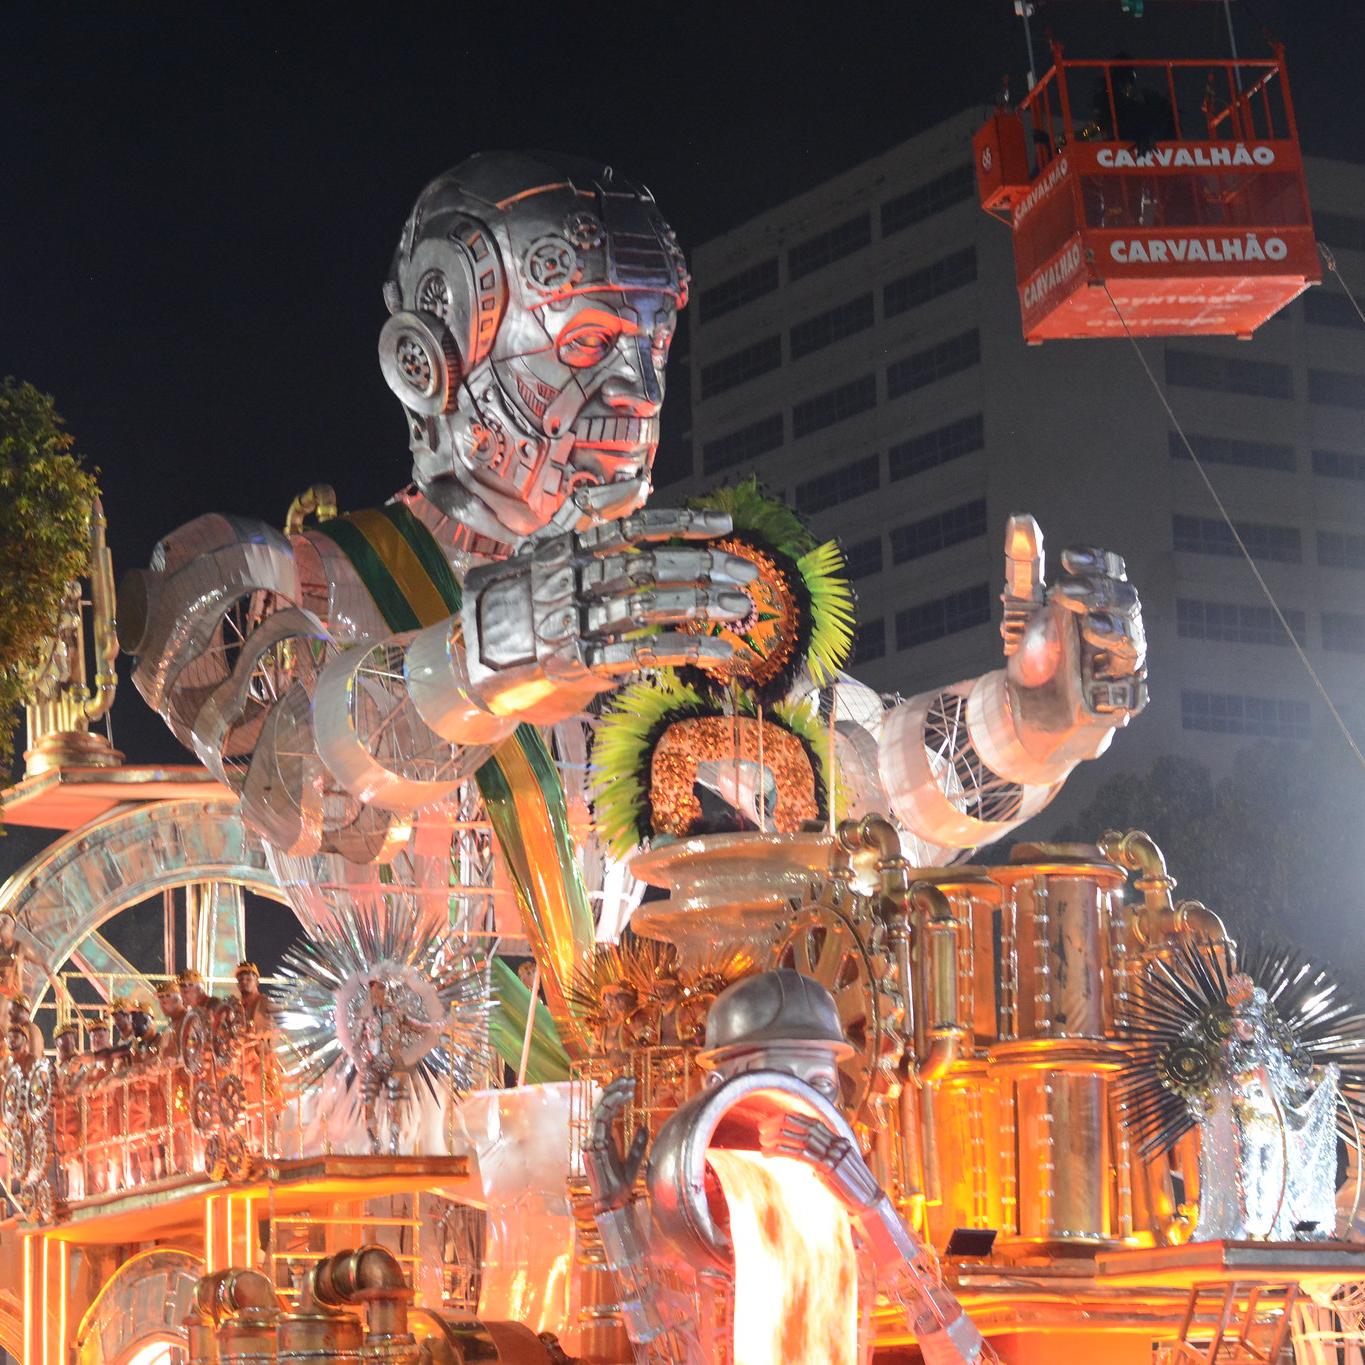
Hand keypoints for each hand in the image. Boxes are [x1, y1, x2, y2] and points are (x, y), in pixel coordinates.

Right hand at [461, 508, 757, 723]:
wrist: (472, 660)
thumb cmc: (518, 599)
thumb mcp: (546, 548)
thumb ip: (591, 515)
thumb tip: (640, 483)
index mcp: (567, 547)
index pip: (632, 527)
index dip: (681, 523)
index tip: (725, 524)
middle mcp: (570, 579)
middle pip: (648, 567)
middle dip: (703, 568)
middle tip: (746, 574)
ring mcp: (572, 621)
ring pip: (648, 608)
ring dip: (700, 607)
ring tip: (739, 609)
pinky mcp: (576, 662)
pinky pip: (640, 653)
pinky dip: (683, 650)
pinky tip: (717, 651)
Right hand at [584, 1076, 647, 1213]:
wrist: (614, 1203)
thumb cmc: (622, 1185)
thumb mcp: (634, 1160)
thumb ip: (637, 1144)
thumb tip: (644, 1126)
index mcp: (604, 1139)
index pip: (607, 1111)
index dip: (616, 1095)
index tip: (630, 1084)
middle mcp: (595, 1137)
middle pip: (601, 1106)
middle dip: (614, 1089)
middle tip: (629, 1078)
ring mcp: (592, 1141)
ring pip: (598, 1109)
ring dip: (613, 1094)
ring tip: (627, 1084)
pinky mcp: (593, 1147)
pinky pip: (599, 1121)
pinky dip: (610, 1106)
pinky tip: (623, 1098)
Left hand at [758, 1112, 882, 1208]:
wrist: (868, 1204)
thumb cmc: (850, 1189)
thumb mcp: (834, 1169)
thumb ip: (821, 1158)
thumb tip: (803, 1154)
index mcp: (837, 1139)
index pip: (811, 1121)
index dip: (790, 1119)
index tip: (772, 1121)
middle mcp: (836, 1142)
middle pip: (805, 1126)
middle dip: (780, 1124)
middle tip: (762, 1129)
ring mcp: (834, 1153)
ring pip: (801, 1138)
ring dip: (778, 1138)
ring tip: (763, 1142)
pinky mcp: (829, 1167)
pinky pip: (802, 1154)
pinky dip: (782, 1151)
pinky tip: (769, 1154)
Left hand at [1001, 515, 1146, 731]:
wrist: (1025, 715)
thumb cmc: (1035, 657)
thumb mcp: (1023, 611)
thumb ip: (1025, 568)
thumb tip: (1020, 521)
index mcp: (1094, 603)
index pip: (1109, 572)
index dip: (1096, 562)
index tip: (1068, 559)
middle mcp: (1112, 629)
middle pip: (1126, 601)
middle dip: (1101, 592)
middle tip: (1066, 591)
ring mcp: (1116, 666)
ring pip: (1133, 641)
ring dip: (1115, 630)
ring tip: (1091, 626)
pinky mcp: (1116, 702)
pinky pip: (1130, 690)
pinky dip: (1117, 683)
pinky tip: (1099, 678)